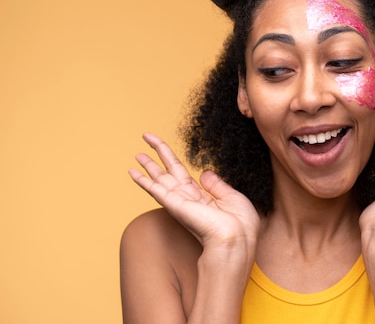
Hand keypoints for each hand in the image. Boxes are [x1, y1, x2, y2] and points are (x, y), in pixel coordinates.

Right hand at [129, 133, 259, 248]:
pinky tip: (133, 172)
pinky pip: (156, 190)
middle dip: (157, 155)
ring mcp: (180, 202)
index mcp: (202, 198)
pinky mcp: (175, 205)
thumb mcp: (232, 198)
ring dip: (148, 166)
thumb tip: (204, 173)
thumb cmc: (240, 225)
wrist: (236, 239)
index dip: (173, 159)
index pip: (183, 174)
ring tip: (136, 155)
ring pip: (160, 179)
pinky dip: (143, 181)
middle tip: (145, 138)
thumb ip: (216, 185)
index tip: (167, 149)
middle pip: (168, 172)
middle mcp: (188, 199)